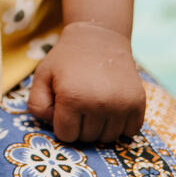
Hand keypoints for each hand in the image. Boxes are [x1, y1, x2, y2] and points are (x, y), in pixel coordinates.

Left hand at [27, 21, 144, 141]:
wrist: (99, 38)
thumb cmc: (66, 60)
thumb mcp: (42, 77)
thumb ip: (37, 105)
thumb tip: (53, 126)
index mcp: (72, 98)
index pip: (66, 136)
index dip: (62, 123)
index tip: (63, 106)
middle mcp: (99, 104)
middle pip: (87, 138)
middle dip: (80, 125)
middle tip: (79, 101)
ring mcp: (122, 105)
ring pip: (108, 138)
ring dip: (100, 126)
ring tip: (94, 103)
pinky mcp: (139, 104)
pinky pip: (129, 132)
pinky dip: (120, 125)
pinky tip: (111, 107)